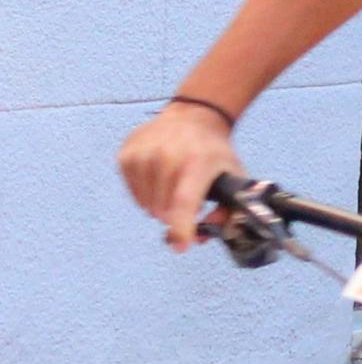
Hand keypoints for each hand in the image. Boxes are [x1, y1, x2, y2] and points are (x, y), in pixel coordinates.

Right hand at [119, 102, 239, 245]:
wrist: (194, 117)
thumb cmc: (215, 153)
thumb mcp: (234, 177)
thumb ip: (228, 211)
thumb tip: (201, 237)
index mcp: (197, 163)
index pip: (183, 202)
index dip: (181, 228)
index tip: (181, 247)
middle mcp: (166, 156)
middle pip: (163, 208)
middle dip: (175, 218)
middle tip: (186, 205)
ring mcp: (142, 154)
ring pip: (146, 204)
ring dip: (160, 206)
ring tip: (174, 187)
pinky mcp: (126, 155)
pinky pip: (133, 192)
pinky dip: (146, 195)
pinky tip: (159, 179)